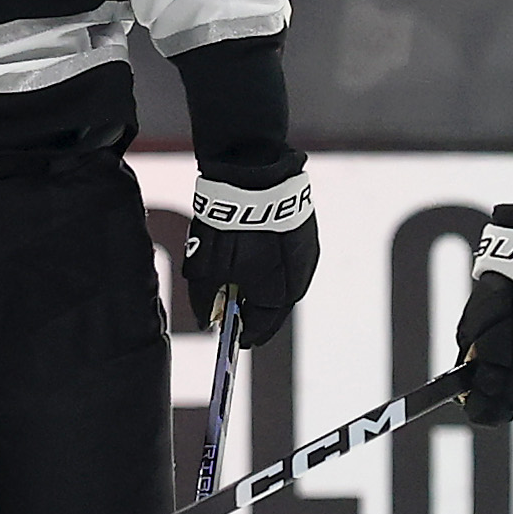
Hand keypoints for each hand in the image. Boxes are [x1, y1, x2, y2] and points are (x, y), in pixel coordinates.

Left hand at [185, 163, 319, 348]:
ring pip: (285, 283)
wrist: (255, 177)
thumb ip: (204, 300)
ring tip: (243, 276)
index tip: (229, 336)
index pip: (259, 328)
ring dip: (266, 285)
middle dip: (254, 309)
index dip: (241, 333)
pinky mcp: (307, 237)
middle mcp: (298, 282)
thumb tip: (205, 322)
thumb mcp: (205, 267)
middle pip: (274, 308)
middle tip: (234, 305)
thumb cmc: (229, 226)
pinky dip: (275, 264)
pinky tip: (258, 254)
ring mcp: (307, 258)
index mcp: (275, 296)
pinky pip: (291, 262)